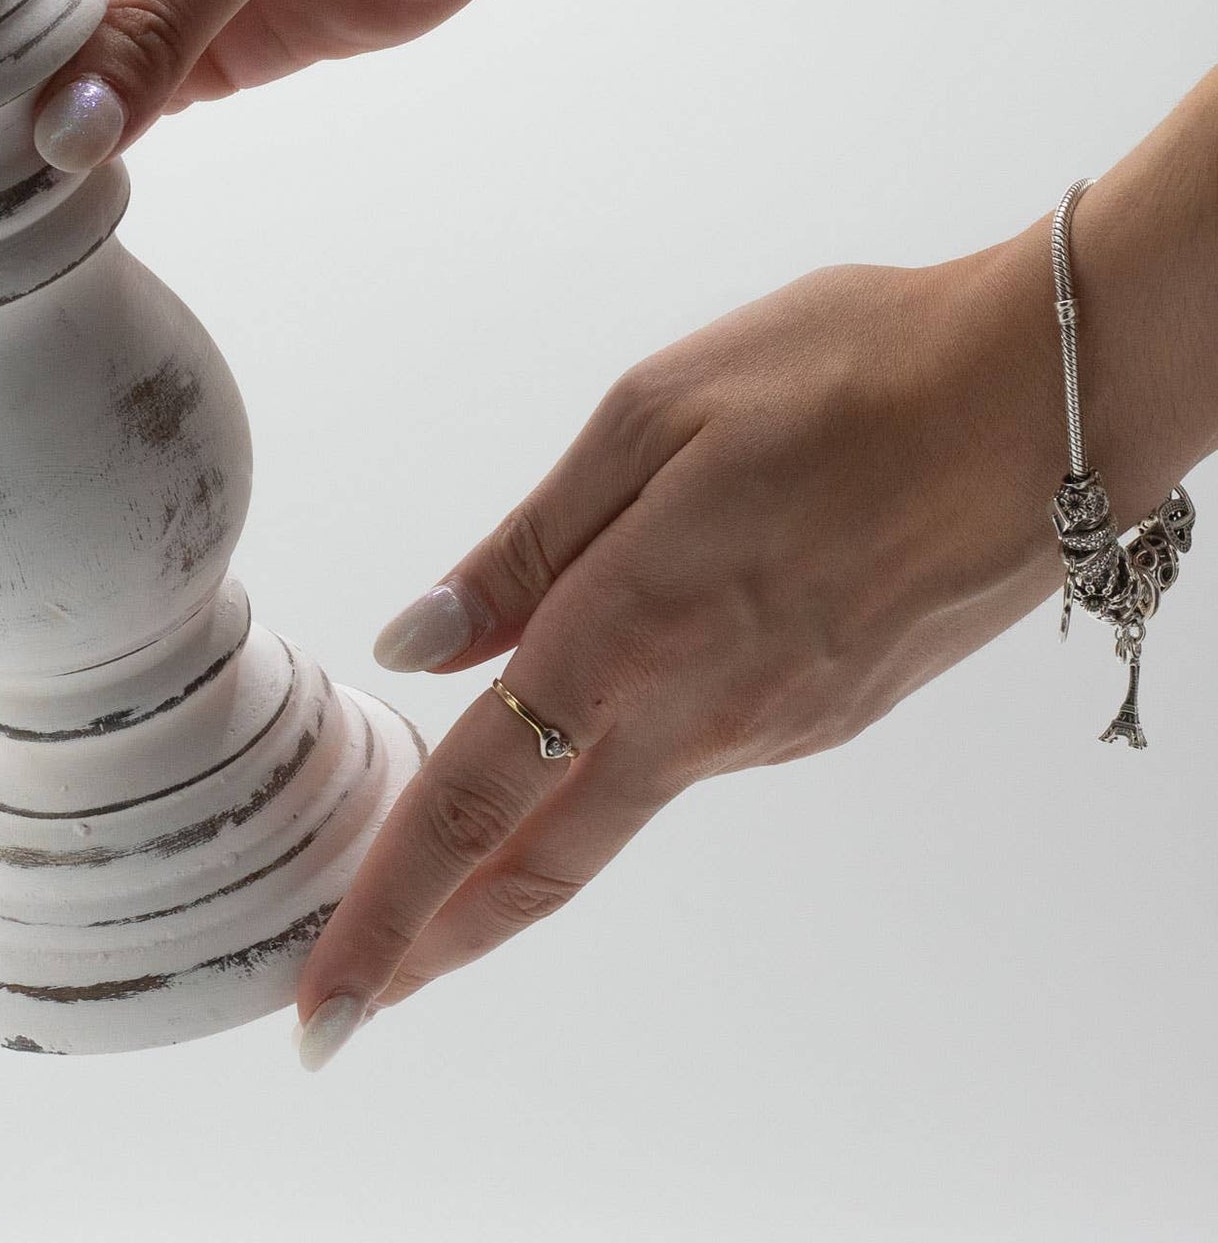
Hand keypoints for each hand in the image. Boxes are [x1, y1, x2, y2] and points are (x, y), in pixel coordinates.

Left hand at [292, 228, 1079, 1069]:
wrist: (1049, 402)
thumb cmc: (843, 370)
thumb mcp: (652, 415)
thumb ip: (529, 544)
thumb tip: (418, 636)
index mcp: (629, 621)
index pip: (473, 797)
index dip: (390, 907)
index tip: (327, 1000)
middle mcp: (698, 707)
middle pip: (543, 860)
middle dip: (439, 941)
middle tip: (354, 1006)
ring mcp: (773, 725)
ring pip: (618, 807)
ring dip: (524, 848)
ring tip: (449, 849)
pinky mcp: (828, 714)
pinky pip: (695, 751)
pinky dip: (622, 766)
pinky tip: (609, 710)